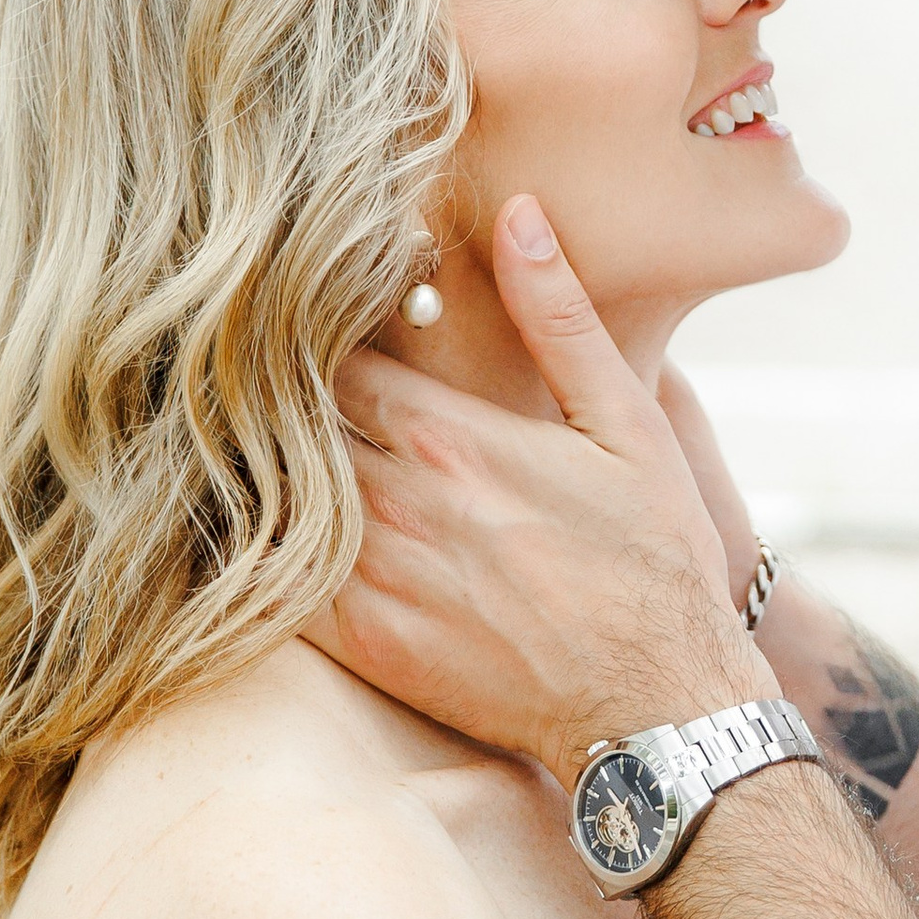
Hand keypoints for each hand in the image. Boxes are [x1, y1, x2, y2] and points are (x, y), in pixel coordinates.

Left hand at [316, 200, 758, 780]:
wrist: (658, 703)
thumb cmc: (655, 558)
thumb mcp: (628, 423)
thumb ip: (560, 319)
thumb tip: (520, 215)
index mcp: (452, 436)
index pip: (332, 361)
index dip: (316, 343)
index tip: (310, 332)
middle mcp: (399, 503)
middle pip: (293, 426)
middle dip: (283, 404)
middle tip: (263, 387)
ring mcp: (375, 580)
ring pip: (278, 500)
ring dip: (272, 473)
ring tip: (260, 450)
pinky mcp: (365, 647)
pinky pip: (277, 584)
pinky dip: (265, 551)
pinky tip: (271, 533)